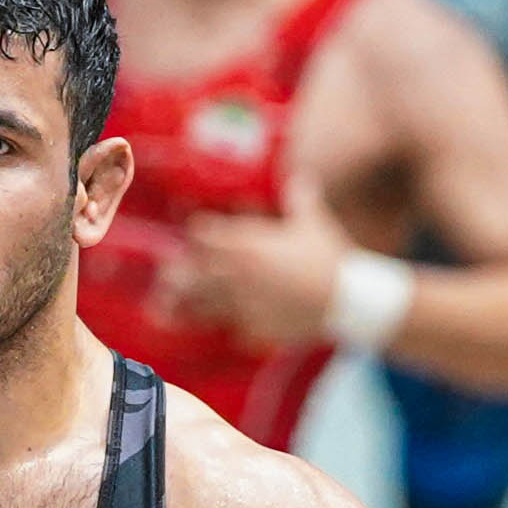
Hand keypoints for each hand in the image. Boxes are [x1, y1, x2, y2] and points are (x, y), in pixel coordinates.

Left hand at [163, 170, 349, 350]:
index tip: (190, 235)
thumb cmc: (330, 257)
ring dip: (181, 304)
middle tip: (164, 276)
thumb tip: (301, 178)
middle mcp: (239, 273)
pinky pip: (226, 325)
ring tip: (159, 306)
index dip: (196, 234)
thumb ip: (301, 200)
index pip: (206, 236)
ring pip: (202, 301)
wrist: (348, 299)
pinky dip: (213, 325)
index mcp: (249, 244)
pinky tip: (200, 329)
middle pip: (195, 271)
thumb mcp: (314, 224)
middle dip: (178, 273)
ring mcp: (243, 301)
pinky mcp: (253, 325)